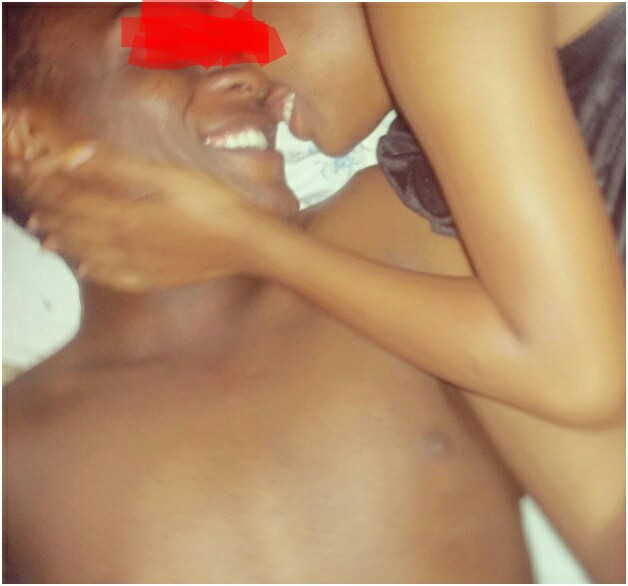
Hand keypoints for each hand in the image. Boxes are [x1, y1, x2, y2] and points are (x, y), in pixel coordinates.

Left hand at [22, 143, 264, 291]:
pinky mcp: (154, 279)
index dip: (47, 183)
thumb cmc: (214, 206)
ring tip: (42, 232)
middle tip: (29, 200)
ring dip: (62, 240)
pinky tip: (84, 267)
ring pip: (88, 253)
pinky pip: (113, 277)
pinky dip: (92, 270)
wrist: (247, 245)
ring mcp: (138, 266)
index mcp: (126, 215)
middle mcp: (125, 245)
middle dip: (47, 209)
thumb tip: (74, 153)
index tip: (29, 170)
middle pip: (74, 226)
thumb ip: (118, 166)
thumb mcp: (168, 176)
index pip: (72, 197)